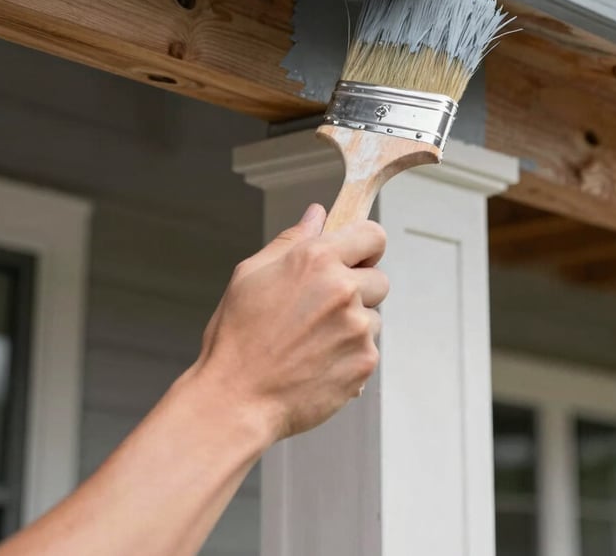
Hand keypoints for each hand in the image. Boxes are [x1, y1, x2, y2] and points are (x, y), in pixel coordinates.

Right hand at [192, 204, 388, 442]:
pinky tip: (317, 364)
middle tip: (322, 309)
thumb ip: (292, 240)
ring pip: (373, 318)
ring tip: (312, 343)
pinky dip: (349, 357)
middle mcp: (343, 289)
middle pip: (379, 279)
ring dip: (353, 326)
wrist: (236, 400)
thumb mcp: (251, 274)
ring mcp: (358, 327)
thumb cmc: (237, 337)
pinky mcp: (365, 361)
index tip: (355, 259)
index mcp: (316, 259)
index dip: (365, 246)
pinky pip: (368, 351)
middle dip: (359, 290)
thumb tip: (317, 215)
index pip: (373, 235)